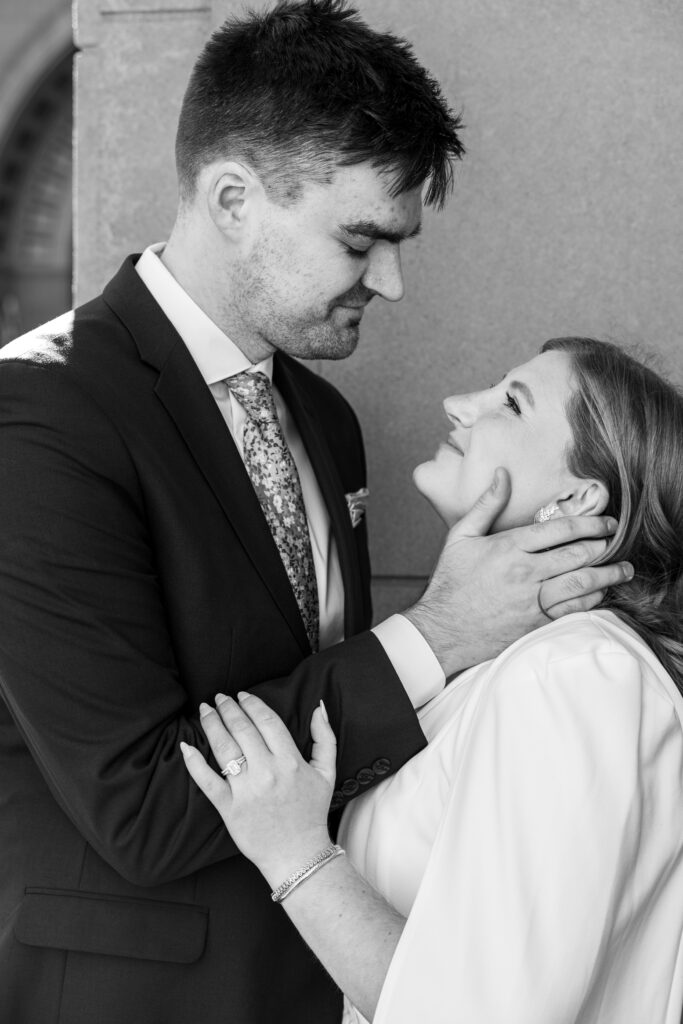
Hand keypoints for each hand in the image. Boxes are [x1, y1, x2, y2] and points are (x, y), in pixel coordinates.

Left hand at [181, 692, 336, 880]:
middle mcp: (267, 772)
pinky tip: (186, 745)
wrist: (298, 855)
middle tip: (219, 698)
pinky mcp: (229, 808)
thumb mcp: (327, 772)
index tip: (242, 695)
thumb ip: (325, 737)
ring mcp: (246, 790)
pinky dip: (194, 762)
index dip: (252, 703)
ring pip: (224, 748)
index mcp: (291, 761)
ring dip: (211, 724)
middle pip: (242, 729)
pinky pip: (207, 781)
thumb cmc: (312, 812)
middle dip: (228, 708)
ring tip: (205, 711)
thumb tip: (318, 707)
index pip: (267, 721)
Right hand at [404, 468, 633, 676]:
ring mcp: (531, 600)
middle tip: (616, 540)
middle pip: (577, 555)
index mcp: (509, 547)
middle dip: (602, 545)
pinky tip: (600, 592)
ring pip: (580, 583)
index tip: (605, 522)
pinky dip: (591, 599)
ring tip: (623, 568)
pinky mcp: (535, 623)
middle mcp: (524, 572)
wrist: (442, 629)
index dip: (589, 524)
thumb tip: (503, 474)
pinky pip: (572, 609)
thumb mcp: (460, 536)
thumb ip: (486, 504)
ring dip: (607, 574)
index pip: (559, 530)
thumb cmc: (450, 581)